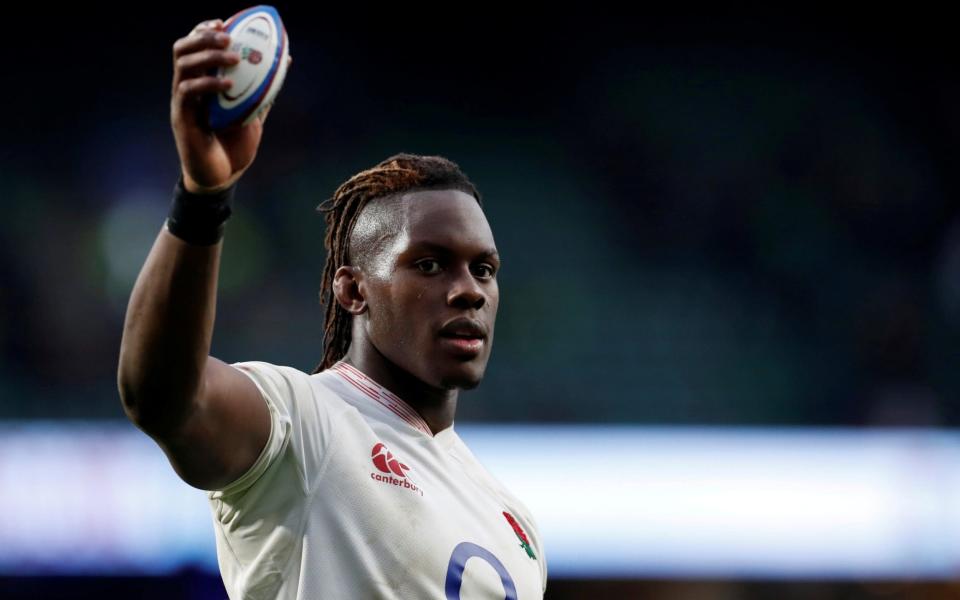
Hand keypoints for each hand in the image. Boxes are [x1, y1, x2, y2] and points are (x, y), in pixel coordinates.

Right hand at [170, 18, 292, 193]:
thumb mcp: (254, 111)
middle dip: (203, 36)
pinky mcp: (181, 118)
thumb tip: (286, 61)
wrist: (222, 177)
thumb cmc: (234, 145)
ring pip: (183, 66)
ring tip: (232, 58)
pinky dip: (208, 83)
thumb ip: (264, 88)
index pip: (193, 46)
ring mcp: (181, 102)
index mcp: (200, 82)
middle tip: (227, 36)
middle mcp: (186, 88)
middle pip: (182, 49)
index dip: (204, 30)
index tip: (225, 22)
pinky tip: (228, 84)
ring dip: (207, 56)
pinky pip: (188, 92)